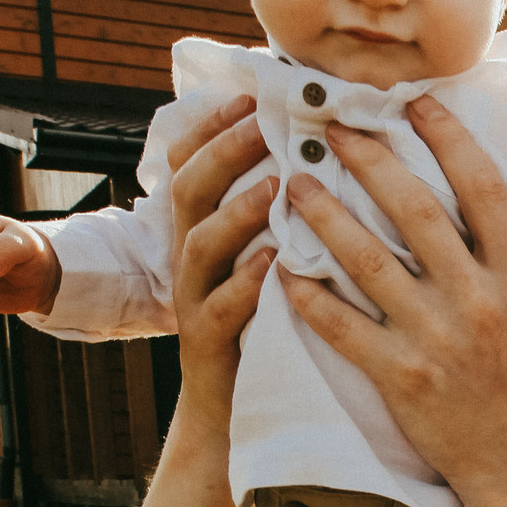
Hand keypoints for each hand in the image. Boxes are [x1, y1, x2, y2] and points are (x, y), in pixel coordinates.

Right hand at [165, 95, 276, 414]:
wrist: (231, 412)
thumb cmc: (263, 326)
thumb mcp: (263, 261)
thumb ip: (276, 216)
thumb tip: (316, 159)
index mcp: (204, 232)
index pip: (191, 164)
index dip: (211, 127)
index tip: (247, 94)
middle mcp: (191, 259)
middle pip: (190, 191)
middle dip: (222, 152)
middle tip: (259, 123)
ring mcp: (194, 300)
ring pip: (199, 245)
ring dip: (235, 210)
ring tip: (273, 185)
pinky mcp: (207, 344)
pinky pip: (219, 309)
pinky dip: (245, 283)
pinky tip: (273, 262)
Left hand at [275, 99, 506, 488]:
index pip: (482, 190)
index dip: (447, 138)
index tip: (415, 102)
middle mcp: (478, 301)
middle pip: (416, 209)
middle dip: (371, 159)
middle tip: (335, 127)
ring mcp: (436, 339)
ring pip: (368, 260)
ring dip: (326, 215)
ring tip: (294, 183)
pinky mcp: (400, 377)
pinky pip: (343, 326)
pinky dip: (309, 296)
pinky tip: (282, 268)